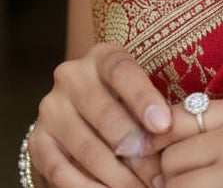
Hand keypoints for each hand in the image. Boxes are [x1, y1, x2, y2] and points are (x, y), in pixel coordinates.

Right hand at [28, 43, 171, 187]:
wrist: (81, 116)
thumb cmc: (125, 102)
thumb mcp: (139, 94)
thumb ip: (154, 108)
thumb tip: (175, 135)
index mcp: (102, 57)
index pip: (122, 71)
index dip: (143, 98)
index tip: (164, 125)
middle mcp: (71, 77)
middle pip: (105, 114)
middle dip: (137, 150)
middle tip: (159, 175)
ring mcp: (51, 109)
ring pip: (88, 148)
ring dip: (119, 177)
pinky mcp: (36, 142)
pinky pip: (63, 172)